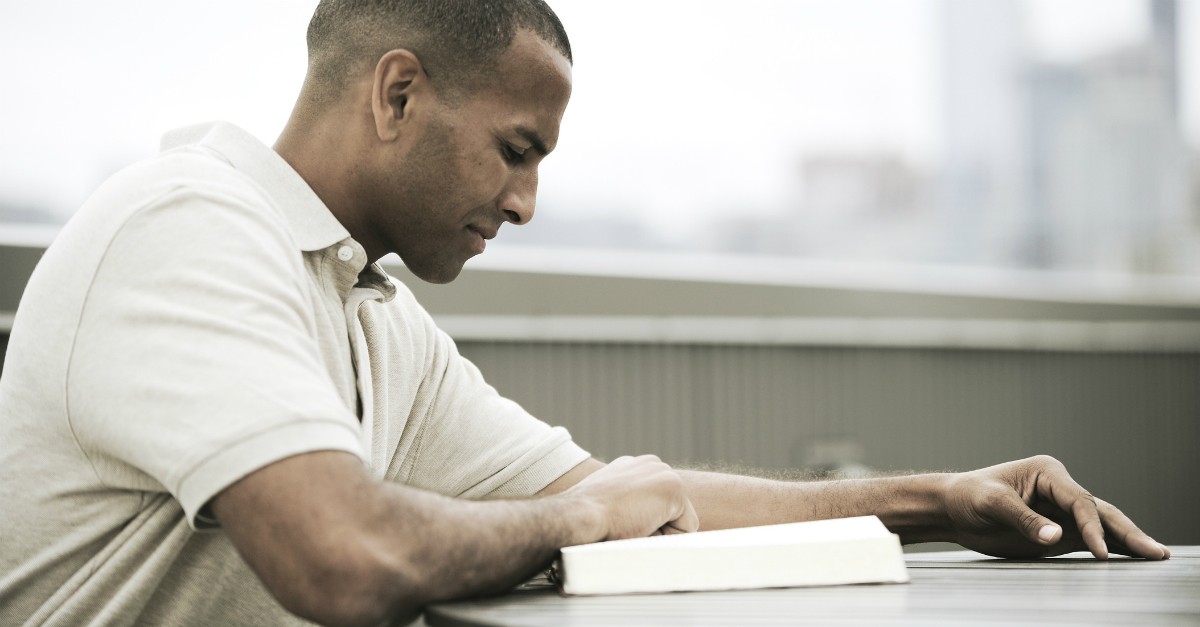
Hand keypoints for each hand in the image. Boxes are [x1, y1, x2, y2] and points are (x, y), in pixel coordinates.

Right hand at [566, 455, 698, 539]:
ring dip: (659, 531)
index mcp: (633, 467)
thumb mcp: (606, 505)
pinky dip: (668, 537)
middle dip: (654, 526)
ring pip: (680, 520)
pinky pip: (687, 528)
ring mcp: (663, 472)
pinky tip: (641, 525)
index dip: (643, 523)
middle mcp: (651, 464)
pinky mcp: (674, 487)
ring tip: (630, 524)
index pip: (657, 505)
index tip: (619, 521)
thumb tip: (639, 522)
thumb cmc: (586, 519)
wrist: (579, 516)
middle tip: (623, 524)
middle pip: (672, 511)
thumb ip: (626, 505)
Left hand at [942, 455, 1169, 559]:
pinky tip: (1132, 558)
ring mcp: (1061, 512)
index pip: (1079, 501)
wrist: (953, 508)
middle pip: (1100, 512)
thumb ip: (1023, 519)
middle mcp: (1059, 490)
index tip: (1098, 551)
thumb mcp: (991, 504)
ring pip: (1102, 526)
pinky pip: (1090, 540)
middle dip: (1128, 532)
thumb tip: (1055, 537)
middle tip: (1155, 552)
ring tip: (1156, 556)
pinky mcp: (1058, 531)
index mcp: (1047, 473)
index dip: (1092, 527)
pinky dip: (1111, 548)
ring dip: (1127, 541)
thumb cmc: (968, 497)